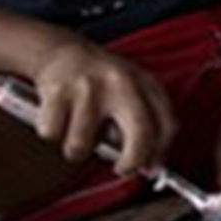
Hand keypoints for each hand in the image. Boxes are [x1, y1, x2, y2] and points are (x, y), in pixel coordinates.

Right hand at [26, 39, 176, 174]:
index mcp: (146, 83)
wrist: (62, 51)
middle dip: (132, 161)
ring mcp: (89, 87)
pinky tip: (59, 117)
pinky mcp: (57, 91)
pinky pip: (53, 134)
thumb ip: (145, 123)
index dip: (160, 153)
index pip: (168, 125)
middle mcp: (122, 83)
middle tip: (122, 169)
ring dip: (76, 149)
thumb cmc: (101, 81)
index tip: (149, 166)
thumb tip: (152, 166)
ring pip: (81, 145)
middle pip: (140, 134)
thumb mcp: (132, 92)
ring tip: (77, 132)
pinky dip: (52, 133)